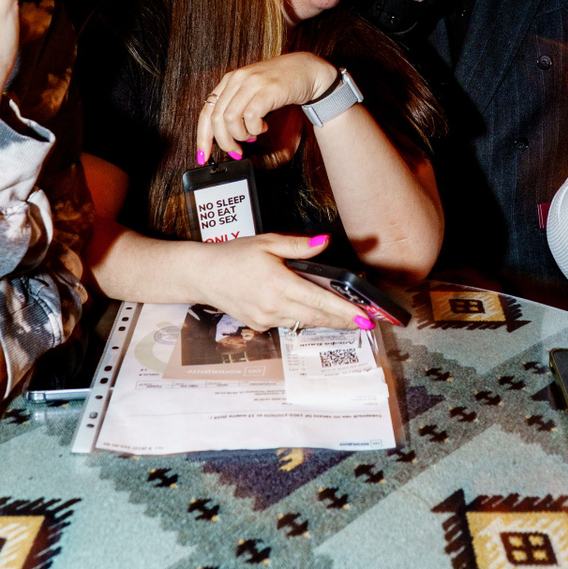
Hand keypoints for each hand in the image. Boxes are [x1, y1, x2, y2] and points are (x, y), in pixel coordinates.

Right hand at [191, 232, 371, 330]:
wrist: (202, 275)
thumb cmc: (234, 255)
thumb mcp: (267, 243)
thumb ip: (298, 246)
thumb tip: (324, 242)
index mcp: (278, 284)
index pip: (320, 301)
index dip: (345, 311)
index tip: (364, 317)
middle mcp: (273, 306)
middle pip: (317, 317)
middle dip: (343, 320)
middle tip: (365, 320)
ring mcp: (265, 320)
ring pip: (304, 322)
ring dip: (325, 320)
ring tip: (346, 316)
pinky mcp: (259, 326)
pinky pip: (288, 323)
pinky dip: (302, 317)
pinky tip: (312, 311)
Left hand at [196, 51, 339, 161]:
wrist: (306, 70)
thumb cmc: (279, 84)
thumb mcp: (252, 91)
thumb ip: (237, 108)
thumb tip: (225, 137)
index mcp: (229, 81)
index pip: (206, 111)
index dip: (203, 137)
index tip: (204, 155)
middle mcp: (237, 80)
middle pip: (217, 118)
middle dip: (224, 142)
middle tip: (236, 151)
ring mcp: (252, 83)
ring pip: (231, 119)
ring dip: (241, 135)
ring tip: (253, 134)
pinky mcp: (267, 90)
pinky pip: (251, 117)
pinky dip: (255, 128)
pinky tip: (263, 126)